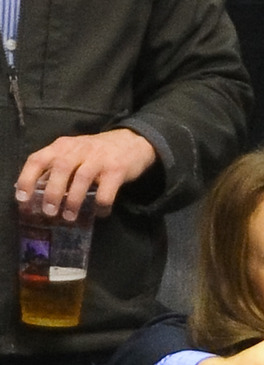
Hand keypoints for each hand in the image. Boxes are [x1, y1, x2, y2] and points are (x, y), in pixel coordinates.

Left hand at [15, 128, 156, 220]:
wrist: (132, 142)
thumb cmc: (97, 152)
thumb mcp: (74, 153)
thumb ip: (57, 168)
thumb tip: (37, 194)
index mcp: (63, 146)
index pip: (38, 159)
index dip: (27, 179)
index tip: (23, 199)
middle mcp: (79, 149)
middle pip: (60, 168)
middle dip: (52, 192)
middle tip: (48, 212)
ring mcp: (99, 158)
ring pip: (81, 178)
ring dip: (73, 200)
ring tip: (69, 217)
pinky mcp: (117, 170)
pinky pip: (106, 191)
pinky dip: (101, 205)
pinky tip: (100, 213)